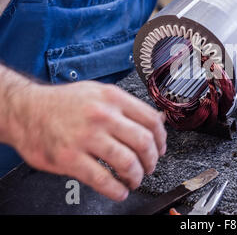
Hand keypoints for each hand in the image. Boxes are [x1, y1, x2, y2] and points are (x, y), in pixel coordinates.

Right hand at [8, 81, 166, 201]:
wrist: (26, 110)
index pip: (151, 119)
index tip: (161, 148)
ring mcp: (86, 137)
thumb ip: (126, 106)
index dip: (161, 138)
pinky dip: (116, 190)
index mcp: (112, 98)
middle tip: (150, 167)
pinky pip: (102, 179)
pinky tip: (119, 191)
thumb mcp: (99, 92)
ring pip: (127, 162)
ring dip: (136, 176)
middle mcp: (102, 115)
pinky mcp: (70, 158)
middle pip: (143, 142)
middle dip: (152, 160)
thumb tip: (156, 120)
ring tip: (134, 180)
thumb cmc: (63, 103)